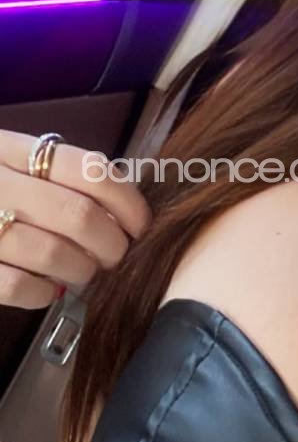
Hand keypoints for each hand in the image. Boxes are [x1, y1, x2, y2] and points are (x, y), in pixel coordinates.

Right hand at [0, 130, 152, 308]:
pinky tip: (49, 289)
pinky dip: (46, 293)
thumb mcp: (7, 162)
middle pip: (77, 215)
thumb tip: (121, 205)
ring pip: (53, 254)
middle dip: (111, 244)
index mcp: (7, 148)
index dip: (126, 201)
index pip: (87, 168)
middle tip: (115, 255)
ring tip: (83, 271)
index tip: (139, 225)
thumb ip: (54, 174)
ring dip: (82, 270)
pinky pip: (21, 287)